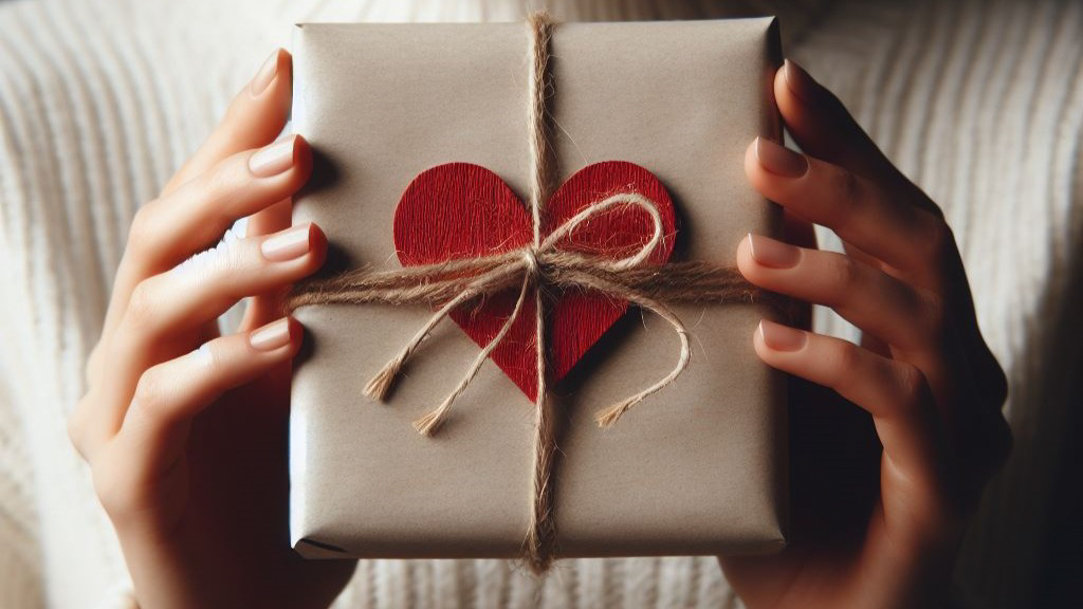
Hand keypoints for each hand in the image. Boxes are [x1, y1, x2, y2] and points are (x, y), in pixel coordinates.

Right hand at [68, 50, 354, 608]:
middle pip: (155, 242)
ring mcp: (120, 417)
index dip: (228, 135)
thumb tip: (356, 210)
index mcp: (177, 324)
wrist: (256, 605)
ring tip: (308, 242)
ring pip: (146, 312)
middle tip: (296, 148)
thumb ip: (306, 298)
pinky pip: (163, 405)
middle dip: (222, 183)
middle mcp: (136, 358)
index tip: (280, 69)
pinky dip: (220, 363)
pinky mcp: (128, 478)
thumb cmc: (290, 485)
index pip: (193, 211)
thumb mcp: (305, 375)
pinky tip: (282, 340)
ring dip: (226, 264)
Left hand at [720, 61, 1010, 607]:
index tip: (787, 83)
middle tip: (761, 153)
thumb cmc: (788, 508)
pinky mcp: (941, 488)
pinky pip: (902, 408)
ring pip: (921, 316)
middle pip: (919, 244)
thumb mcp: (758, 402)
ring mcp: (957, 426)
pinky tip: (772, 348)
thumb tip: (693, 238)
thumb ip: (753, 324)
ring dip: (834, 272)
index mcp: (908, 333)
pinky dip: (836, 366)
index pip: (887, 218)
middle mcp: (950, 365)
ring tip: (752, 254)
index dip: (846, 145)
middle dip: (843, 187)